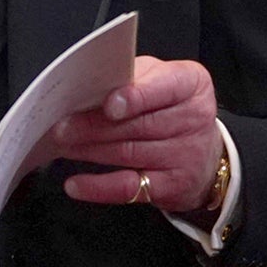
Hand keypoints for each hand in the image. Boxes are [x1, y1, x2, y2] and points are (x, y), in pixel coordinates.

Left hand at [50, 55, 221, 214]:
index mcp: (189, 84)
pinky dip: (98, 187)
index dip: (135, 98)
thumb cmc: (170, 106)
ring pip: (128, 153)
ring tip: (61, 144)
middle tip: (61, 126)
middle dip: (94, 126)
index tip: (109, 105)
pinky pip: (129, 187)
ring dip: (88, 150)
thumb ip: (129, 79)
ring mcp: (185, 155)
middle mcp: (193, 119)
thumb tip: (86, 88)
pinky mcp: (170, 187)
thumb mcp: (157, 79)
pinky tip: (76, 184)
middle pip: (138, 125)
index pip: (163, 88)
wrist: (205, 153)